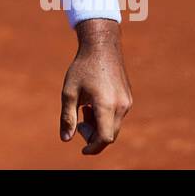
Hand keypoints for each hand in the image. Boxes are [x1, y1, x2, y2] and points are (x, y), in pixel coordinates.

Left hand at [59, 19, 132, 155]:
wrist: (101, 46)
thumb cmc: (82, 68)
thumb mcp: (69, 92)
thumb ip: (67, 117)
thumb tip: (65, 139)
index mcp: (106, 104)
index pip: (105, 138)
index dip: (93, 147)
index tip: (82, 149)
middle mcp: (121, 105)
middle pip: (110, 135)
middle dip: (94, 136)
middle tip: (79, 123)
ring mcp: (127, 102)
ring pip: (114, 126)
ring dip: (99, 126)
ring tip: (85, 109)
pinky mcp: (128, 98)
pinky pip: (118, 116)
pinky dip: (105, 118)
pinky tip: (93, 103)